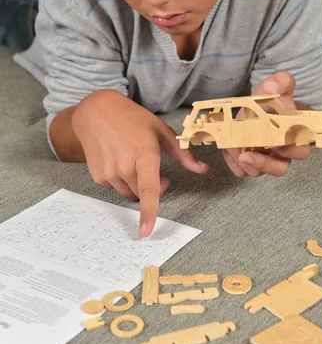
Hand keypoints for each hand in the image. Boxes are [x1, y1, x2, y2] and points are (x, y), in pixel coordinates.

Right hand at [72, 90, 207, 236]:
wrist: (96, 112)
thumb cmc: (132, 119)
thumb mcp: (160, 130)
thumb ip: (183, 153)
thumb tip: (202, 169)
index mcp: (143, 154)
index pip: (148, 189)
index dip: (149, 212)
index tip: (146, 232)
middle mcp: (124, 166)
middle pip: (142, 194)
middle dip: (152, 187)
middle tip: (153, 169)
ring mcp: (109, 172)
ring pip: (129, 193)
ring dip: (136, 184)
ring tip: (133, 160)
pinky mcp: (98, 176)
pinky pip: (115, 188)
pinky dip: (121, 179)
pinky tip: (118, 159)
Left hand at [222, 72, 310, 177]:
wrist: (255, 106)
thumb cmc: (272, 100)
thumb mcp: (277, 86)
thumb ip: (281, 82)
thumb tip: (272, 87)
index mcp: (295, 137)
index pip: (300, 151)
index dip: (289, 150)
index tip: (275, 142)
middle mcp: (283, 154)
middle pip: (280, 169)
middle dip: (263, 163)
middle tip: (247, 153)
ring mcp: (266, 160)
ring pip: (258, 172)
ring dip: (242, 161)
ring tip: (231, 145)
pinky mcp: (250, 164)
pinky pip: (242, 171)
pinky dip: (232, 162)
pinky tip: (228, 147)